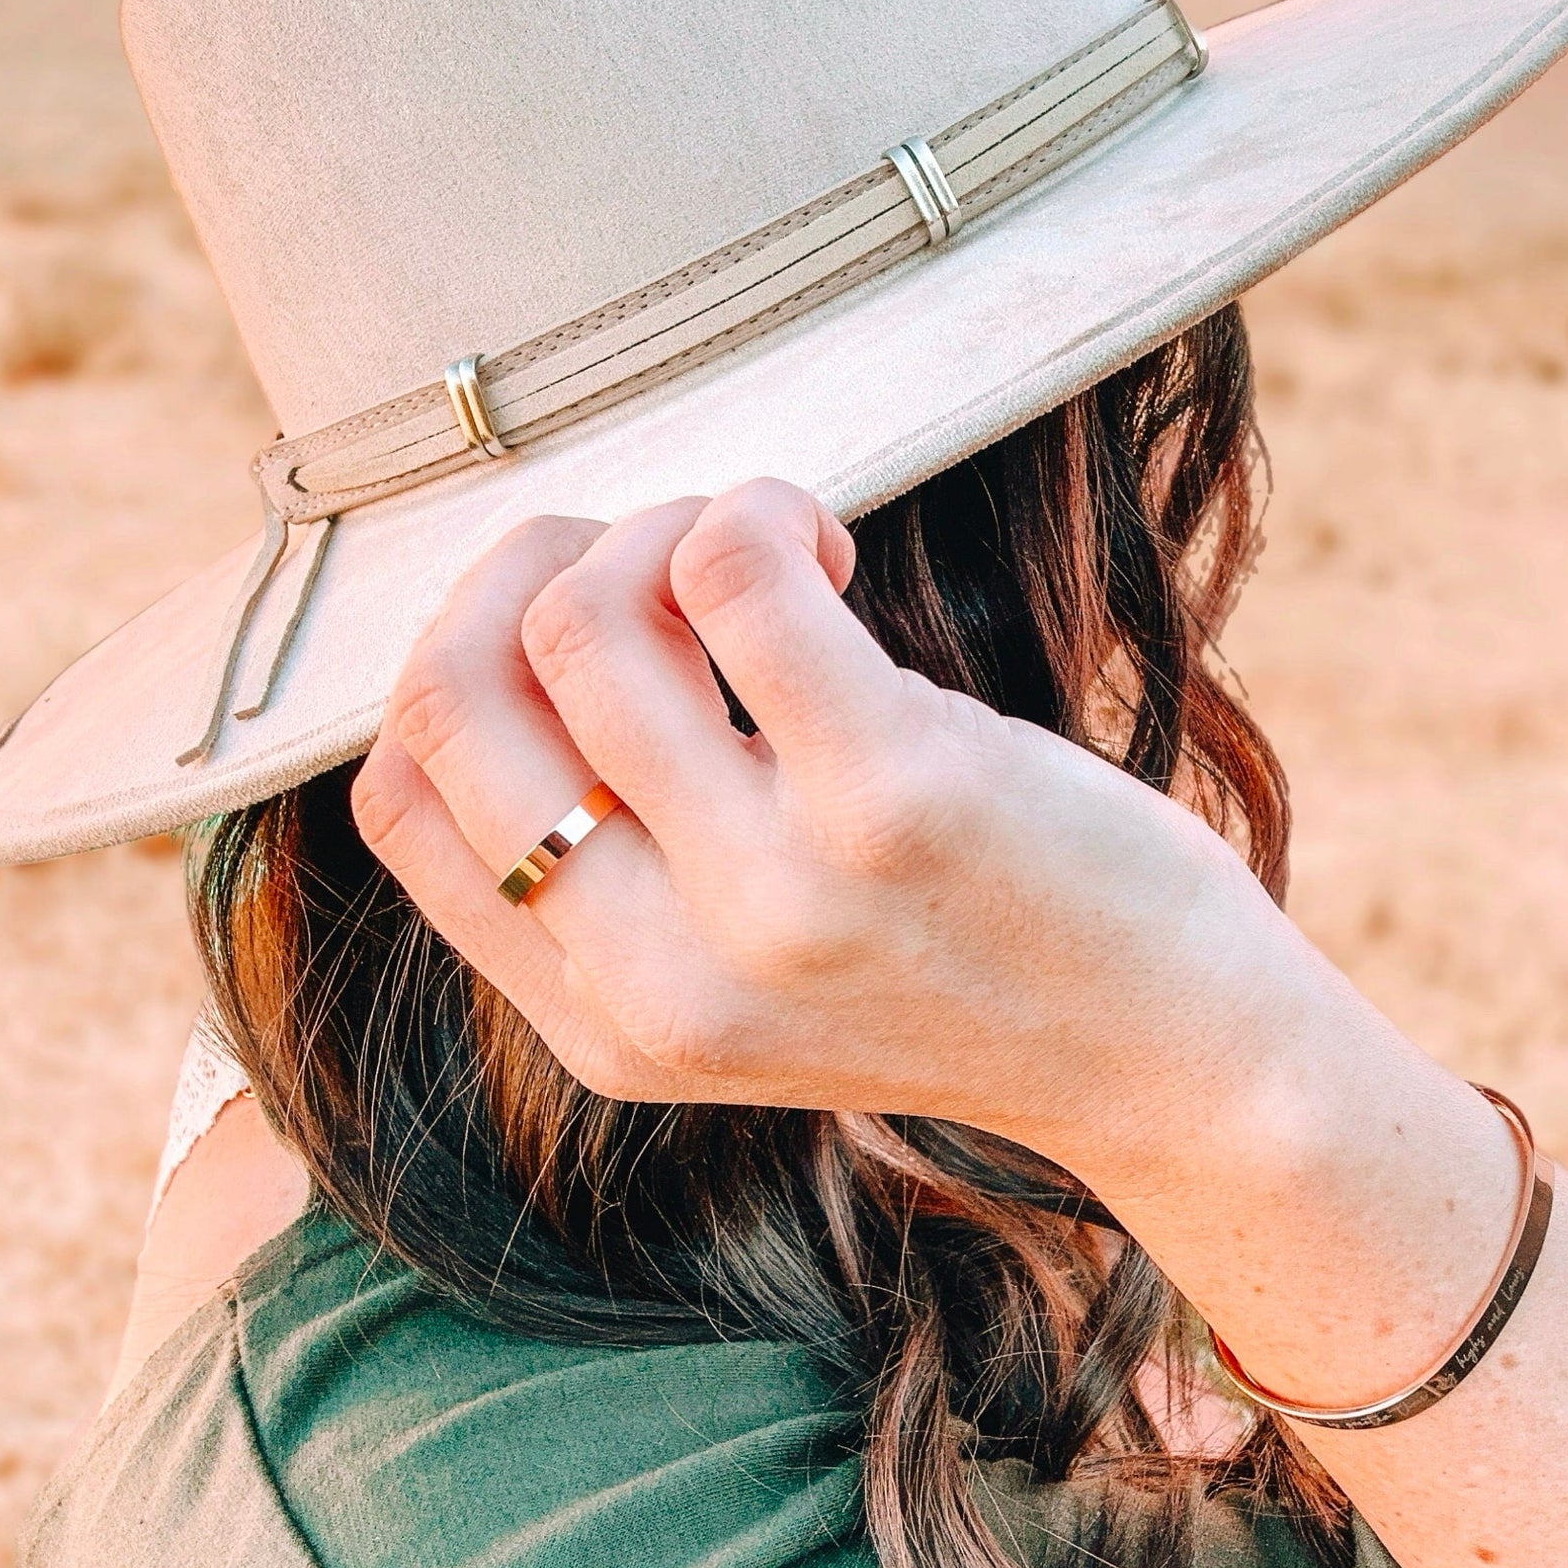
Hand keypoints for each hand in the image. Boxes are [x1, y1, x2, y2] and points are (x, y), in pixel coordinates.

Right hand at [353, 483, 1567, 1567]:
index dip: (442, 667)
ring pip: (585, 619)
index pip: (395, 810)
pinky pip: (733, 570)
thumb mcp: (749, 984)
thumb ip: (626, 882)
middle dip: (523, 566)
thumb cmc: (967, 976)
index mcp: (606, 1026)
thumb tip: (517, 646)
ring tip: (766, 549)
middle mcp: (660, 982)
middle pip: (454, 699)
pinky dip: (760, 508)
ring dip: (660, 524)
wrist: (1172, 1059)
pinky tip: (828, 543)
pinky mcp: (890, 799)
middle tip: (640, 544)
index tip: (548, 619)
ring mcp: (773, 897)